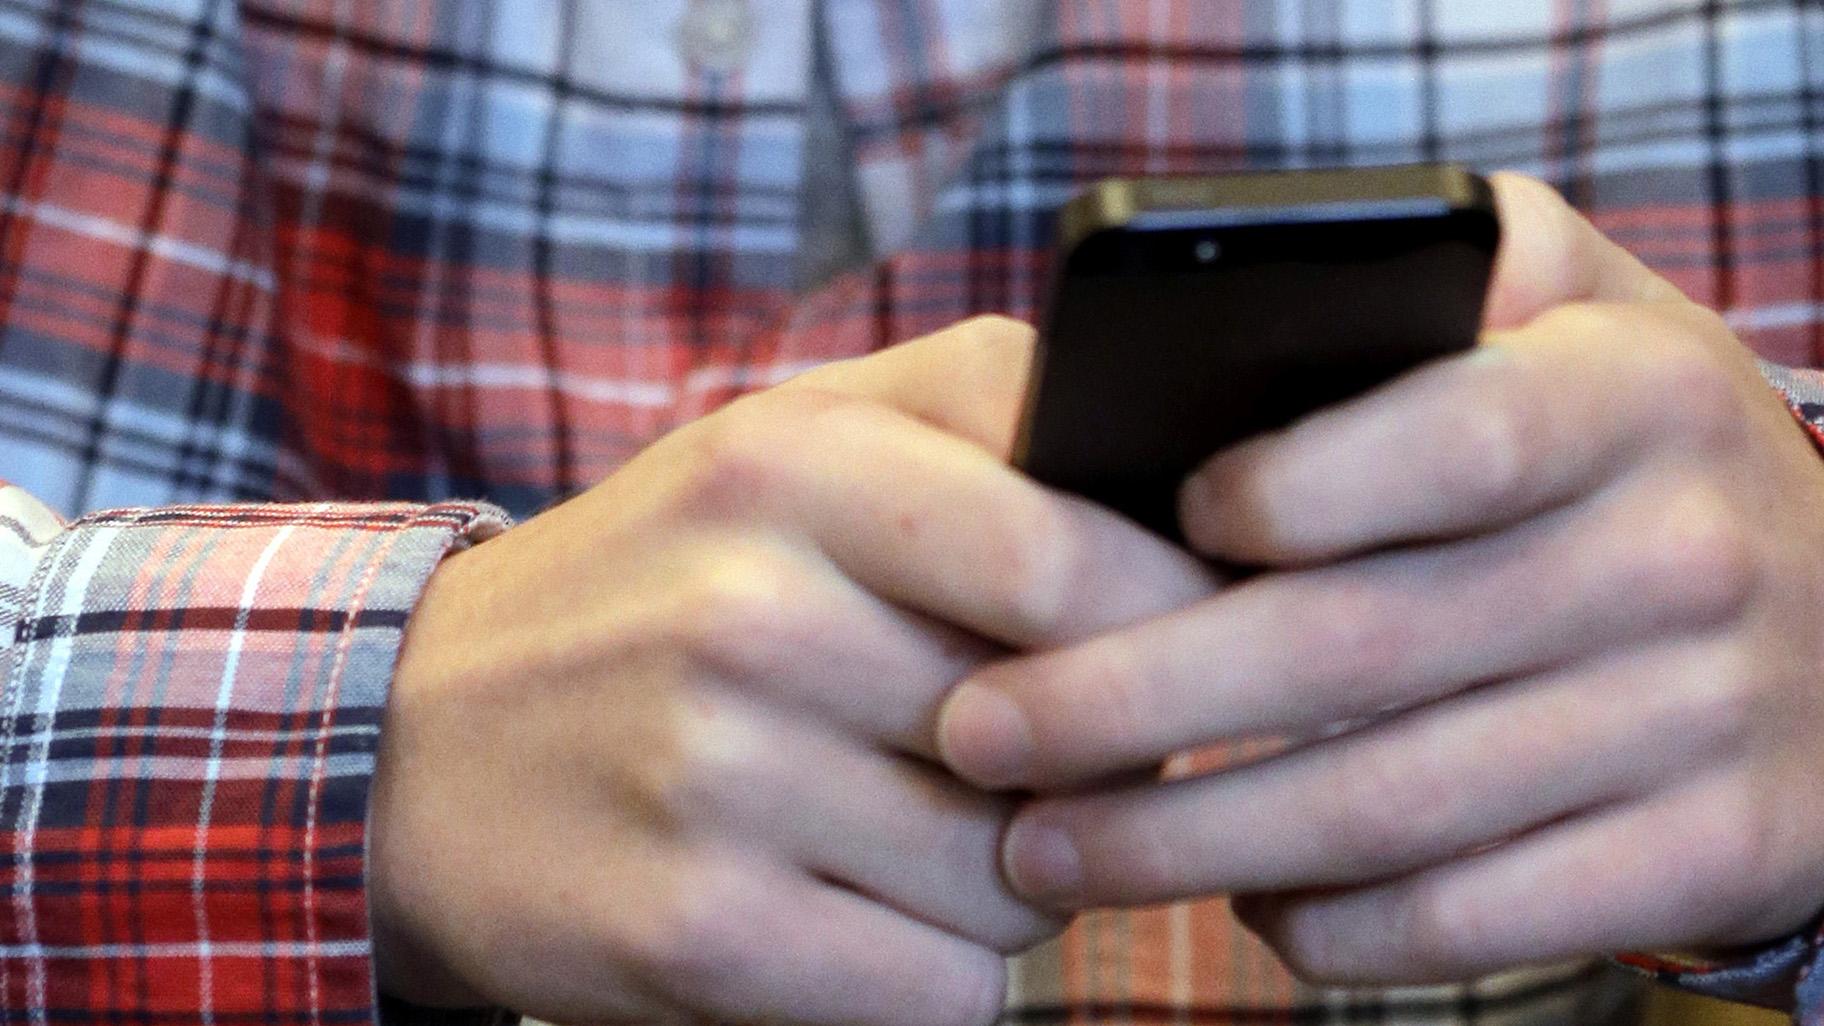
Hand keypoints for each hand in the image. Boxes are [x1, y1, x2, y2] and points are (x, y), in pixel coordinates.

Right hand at [367, 316, 1219, 1025]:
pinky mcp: (695, 932)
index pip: (1072, 558)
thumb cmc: (657, 584)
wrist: (413, 745)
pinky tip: (856, 909)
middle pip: (1068, 733)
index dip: (1170, 619)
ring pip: (1020, 881)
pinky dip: (932, 969)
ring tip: (911, 826)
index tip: (1189, 642)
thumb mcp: (790, 437)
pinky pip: (943, 990)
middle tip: (1032, 746)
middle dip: (1090, 757)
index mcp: (788, 464)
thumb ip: (982, 412)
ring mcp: (713, 780)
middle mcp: (748, 614)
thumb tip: (1184, 487)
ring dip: (1007, 876)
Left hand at [937, 175, 1823, 983]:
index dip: (1282, 490)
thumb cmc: (1634, 458)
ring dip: (1187, 842)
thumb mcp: (1579, 320)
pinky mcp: (1710, 854)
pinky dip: (1332, 928)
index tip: (1128, 535)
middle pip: (1357, 648)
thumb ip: (1436, 276)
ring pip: (1390, 806)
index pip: (1446, 439)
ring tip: (1045, 849)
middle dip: (1128, 707)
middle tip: (980, 733)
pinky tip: (1238, 908)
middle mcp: (1681, 552)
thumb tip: (1212, 311)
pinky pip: (1476, 915)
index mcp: (1632, 394)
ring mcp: (1706, 718)